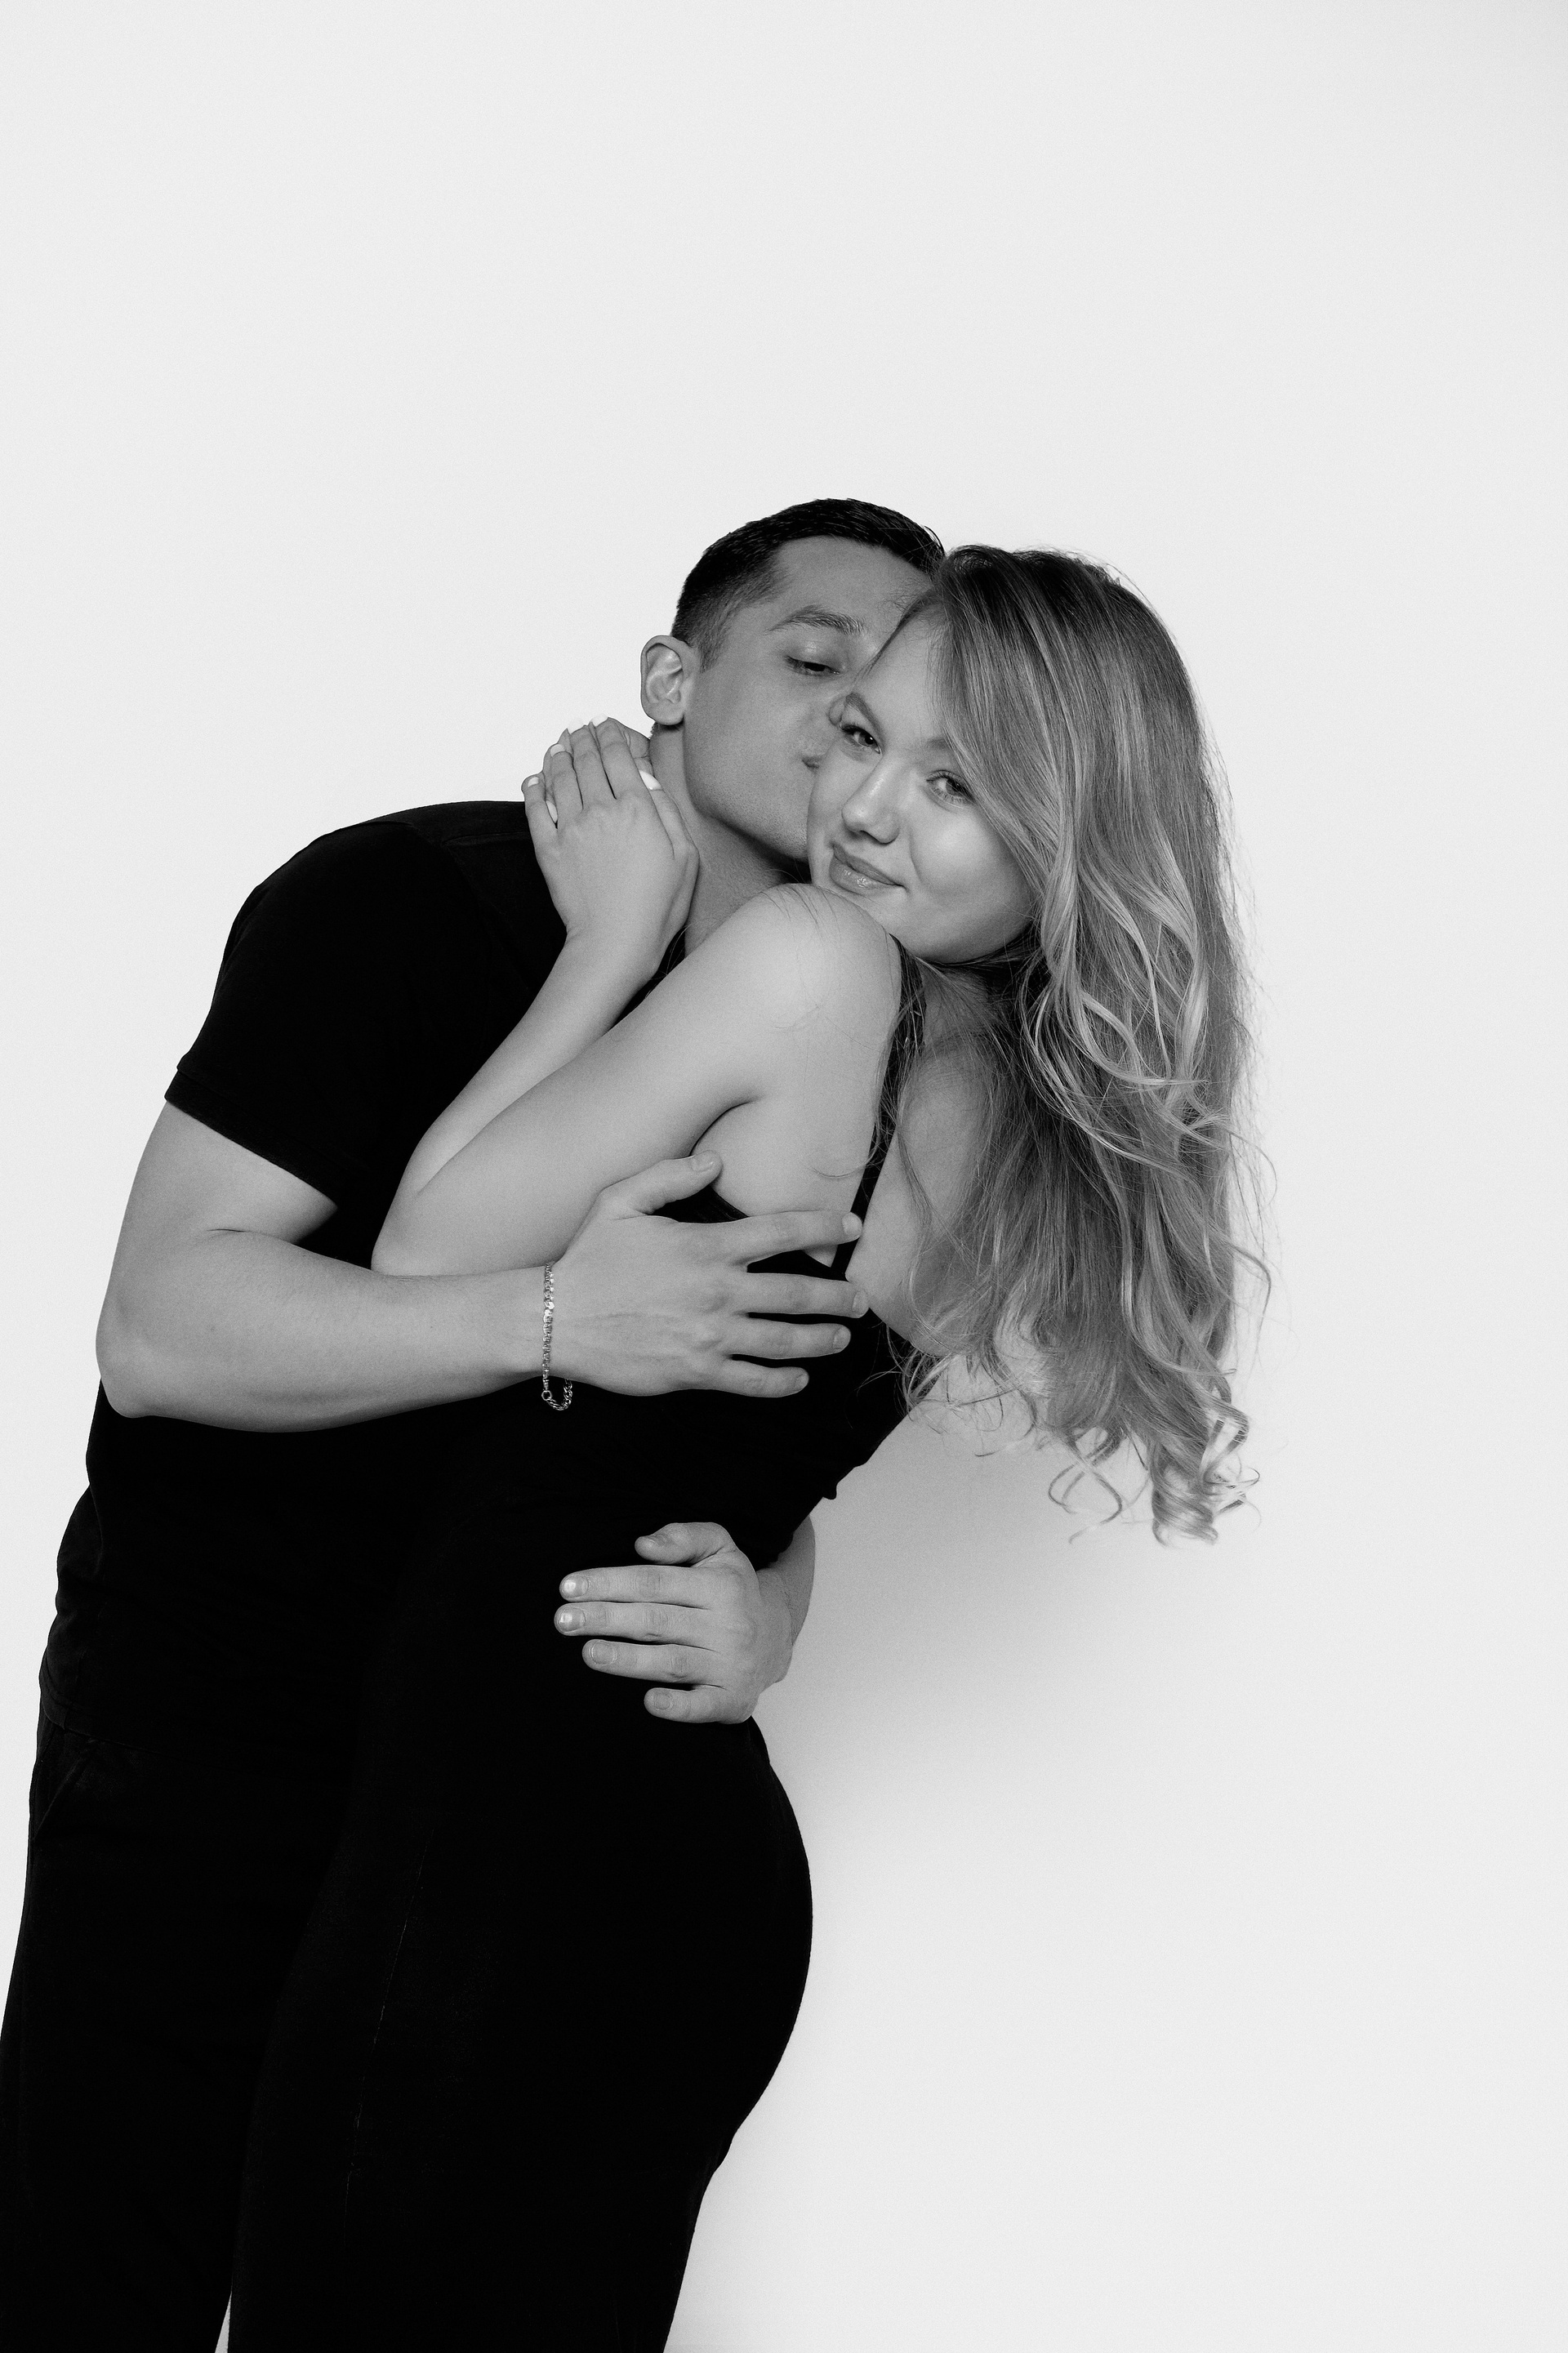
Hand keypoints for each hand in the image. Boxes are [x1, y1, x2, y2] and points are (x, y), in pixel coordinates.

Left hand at [523, 720, 695, 979]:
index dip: (609, 734)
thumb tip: (648, 780)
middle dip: (582, 738)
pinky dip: (534, 788)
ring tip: (560, 744)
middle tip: (579, 726)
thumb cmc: (657, 907)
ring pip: (559, 778)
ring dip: (558, 755)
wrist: (615, 943)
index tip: (604, 723)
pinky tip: (535, 778)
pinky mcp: (548, 849)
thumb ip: (667, 812)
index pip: (618, 756)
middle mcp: (600, 810)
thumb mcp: (684, 857)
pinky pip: (535, 809)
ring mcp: (570, 828)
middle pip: (586, 760)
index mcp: (637, 809)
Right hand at [549, 1152, 867, 1398]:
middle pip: (798, 1292)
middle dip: (839, 1296)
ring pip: (785, 1340)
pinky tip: (799, 1379)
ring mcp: (709, 1336)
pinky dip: (783, 1382)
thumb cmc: (588, 1259)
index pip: (783, 1232)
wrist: (554, 1320)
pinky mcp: (695, 1373)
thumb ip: (671, 1176)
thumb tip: (715, 1162)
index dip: (826, 1229)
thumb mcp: (621, 1201)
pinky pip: (753, 1381)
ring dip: (822, 1339)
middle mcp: (717, 1291)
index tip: (854, 1230)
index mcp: (706, 1246)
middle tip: (861, 1299)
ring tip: (841, 1338)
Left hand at [554, 1523, 790, 1722]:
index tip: (568, 1587)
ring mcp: (730, 1665)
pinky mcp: (732, 1700)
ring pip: (672, 1661)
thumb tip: (641, 1544)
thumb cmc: (731, 1589)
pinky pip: (704, 1706)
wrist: (776, 1638)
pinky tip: (648, 1702)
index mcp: (719, 1586)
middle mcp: (727, 1625)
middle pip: (656, 1620)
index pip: (654, 1581)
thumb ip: (682, 1537)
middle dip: (606, 1618)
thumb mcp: (719, 1548)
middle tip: (563, 1620)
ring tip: (588, 1652)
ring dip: (628, 1659)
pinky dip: (678, 1707)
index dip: (610, 1582)